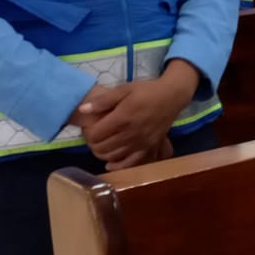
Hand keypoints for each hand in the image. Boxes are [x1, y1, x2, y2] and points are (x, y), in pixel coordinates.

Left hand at [81, 61, 199, 164]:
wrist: (172, 96)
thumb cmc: (146, 90)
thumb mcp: (124, 89)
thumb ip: (103, 101)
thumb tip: (83, 110)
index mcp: (122, 118)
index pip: (95, 135)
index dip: (88, 133)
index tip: (89, 127)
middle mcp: (130, 134)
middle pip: (102, 148)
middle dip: (93, 143)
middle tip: (94, 135)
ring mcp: (140, 143)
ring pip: (113, 156)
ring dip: (102, 153)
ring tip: (101, 144)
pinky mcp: (148, 148)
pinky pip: (130, 163)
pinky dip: (118, 165)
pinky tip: (110, 163)